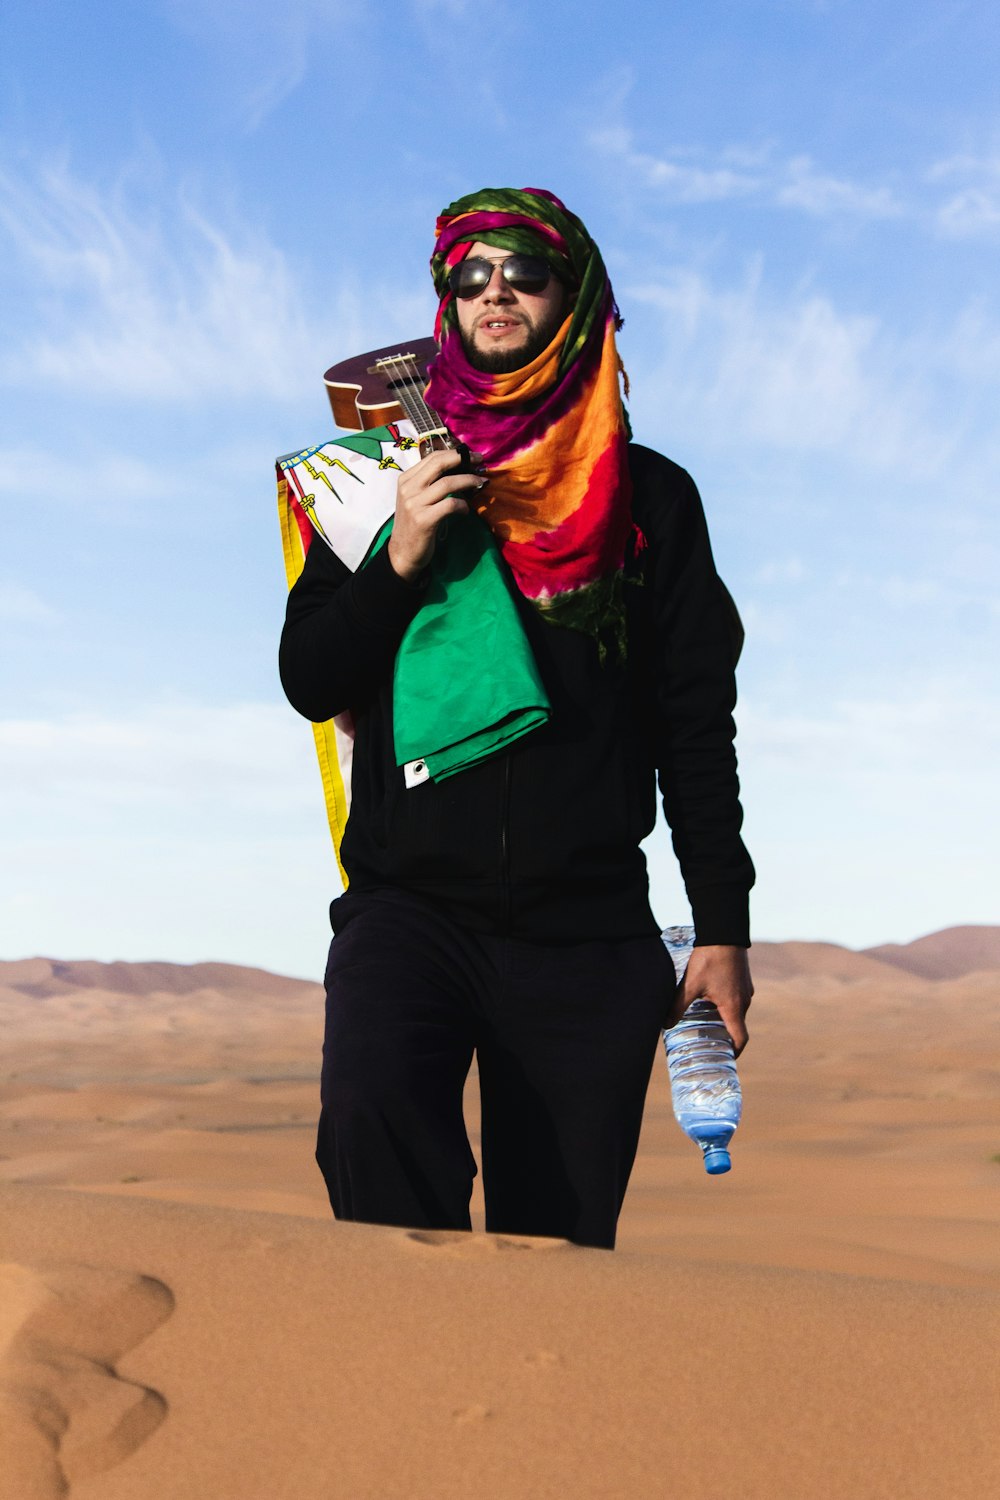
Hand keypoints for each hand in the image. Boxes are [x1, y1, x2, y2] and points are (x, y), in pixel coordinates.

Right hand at [387, 448, 485, 581]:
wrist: (402, 553)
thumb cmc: (414, 524)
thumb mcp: (416, 499)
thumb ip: (430, 484)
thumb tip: (459, 469)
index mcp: (406, 479)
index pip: (432, 457)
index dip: (454, 453)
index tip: (470, 455)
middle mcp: (408, 488)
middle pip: (439, 464)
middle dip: (462, 459)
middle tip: (480, 461)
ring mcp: (414, 504)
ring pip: (447, 483)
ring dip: (469, 481)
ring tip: (480, 484)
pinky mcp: (423, 520)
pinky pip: (450, 505)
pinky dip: (463, 505)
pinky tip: (466, 510)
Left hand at [672, 945, 753, 1055]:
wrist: (724, 932)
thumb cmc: (710, 958)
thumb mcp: (690, 984)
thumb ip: (678, 1006)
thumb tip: (666, 1024)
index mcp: (734, 1007)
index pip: (741, 1038)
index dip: (735, 1052)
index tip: (725, 1058)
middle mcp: (744, 1001)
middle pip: (737, 1026)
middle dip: (725, 1036)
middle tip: (709, 1042)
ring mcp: (746, 989)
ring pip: (737, 1011)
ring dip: (725, 1019)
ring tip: (706, 1021)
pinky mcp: (743, 980)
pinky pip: (737, 999)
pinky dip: (726, 1005)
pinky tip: (710, 999)